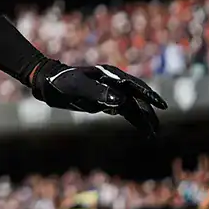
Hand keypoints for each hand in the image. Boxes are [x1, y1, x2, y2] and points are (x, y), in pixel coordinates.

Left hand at [29, 61, 166, 137]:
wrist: (47, 83)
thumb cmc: (62, 81)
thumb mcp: (78, 86)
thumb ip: (98, 92)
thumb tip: (122, 101)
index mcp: (110, 75)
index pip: (135, 86)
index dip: (149, 95)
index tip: (161, 106)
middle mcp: (113, 83)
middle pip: (136, 98)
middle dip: (148, 113)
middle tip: (157, 129)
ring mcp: (109, 92)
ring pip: (131, 106)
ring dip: (142, 119)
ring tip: (152, 133)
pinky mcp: (103, 101)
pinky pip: (122, 110)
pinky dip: (132, 119)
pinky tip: (140, 128)